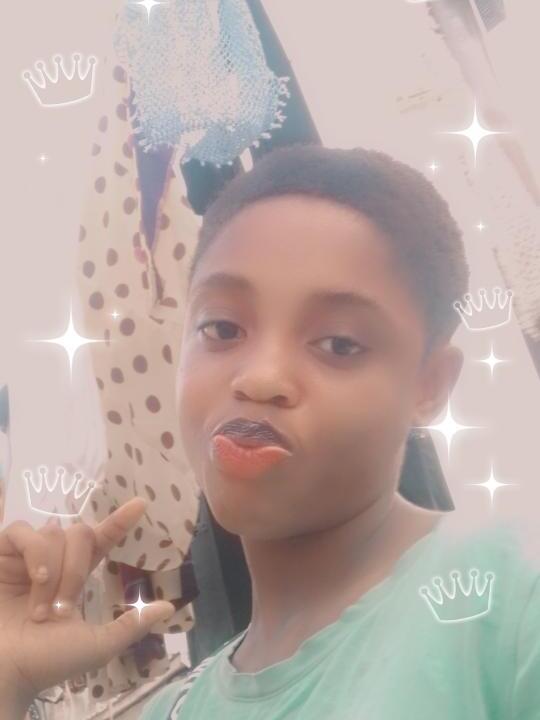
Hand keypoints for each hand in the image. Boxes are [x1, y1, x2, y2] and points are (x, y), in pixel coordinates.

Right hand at [0, 497, 174, 706]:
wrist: (5, 673)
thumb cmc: (46, 663)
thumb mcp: (97, 645)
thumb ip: (131, 624)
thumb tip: (169, 607)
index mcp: (75, 577)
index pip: (102, 540)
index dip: (120, 521)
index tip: (142, 504)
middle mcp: (53, 561)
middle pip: (80, 533)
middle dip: (77, 568)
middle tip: (63, 606)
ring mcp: (26, 557)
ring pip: (54, 533)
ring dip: (54, 570)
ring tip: (40, 608)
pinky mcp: (2, 555)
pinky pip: (21, 531)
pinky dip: (34, 552)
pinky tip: (35, 578)